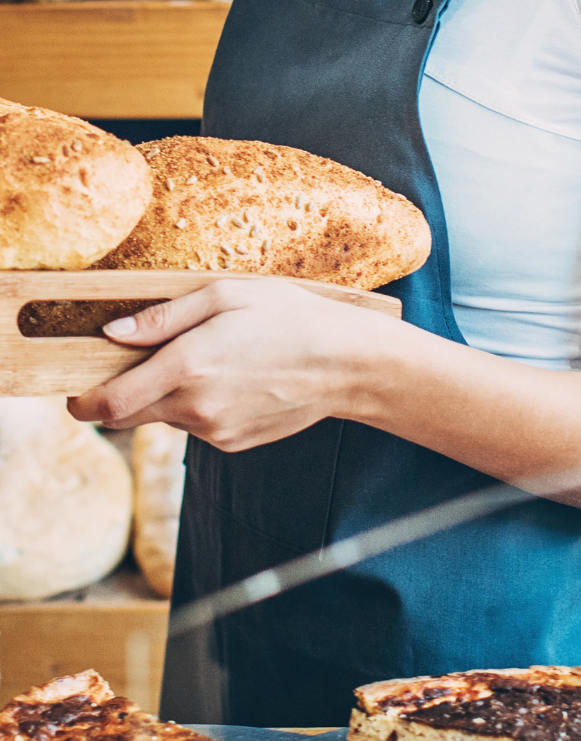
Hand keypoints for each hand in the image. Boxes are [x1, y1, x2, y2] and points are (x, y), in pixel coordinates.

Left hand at [66, 279, 388, 450]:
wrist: (346, 364)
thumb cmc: (290, 317)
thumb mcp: (225, 296)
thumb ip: (163, 317)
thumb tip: (113, 333)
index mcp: (189, 366)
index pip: (110, 404)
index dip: (81, 403)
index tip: (73, 393)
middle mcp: (196, 407)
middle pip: (128, 417)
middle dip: (120, 395)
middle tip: (138, 363)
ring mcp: (214, 431)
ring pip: (165, 418)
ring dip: (166, 395)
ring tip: (208, 360)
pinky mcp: (232, 444)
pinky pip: (196, 426)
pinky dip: (197, 405)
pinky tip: (232, 379)